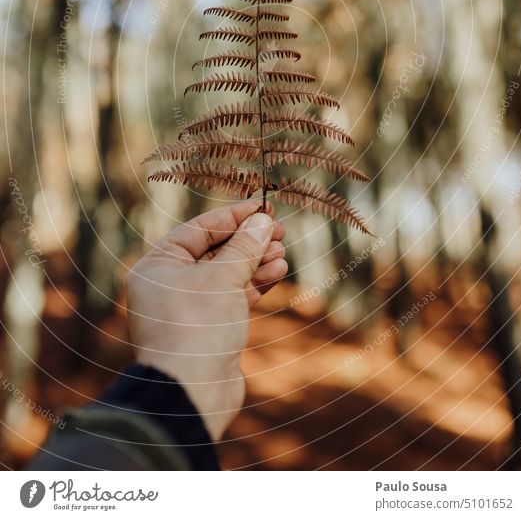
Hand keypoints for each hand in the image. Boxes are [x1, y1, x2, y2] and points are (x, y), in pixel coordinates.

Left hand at [125, 200, 286, 440]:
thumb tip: (261, 221)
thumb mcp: (222, 278)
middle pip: (214, 252)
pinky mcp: (207, 330)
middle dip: (248, 242)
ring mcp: (188, 310)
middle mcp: (168, 285)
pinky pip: (231, 297)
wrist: (192, 393)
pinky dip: (252, 285)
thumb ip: (244, 247)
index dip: (233, 217)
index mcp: (157, 266)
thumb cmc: (197, 328)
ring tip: (282, 255)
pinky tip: (276, 274)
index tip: (262, 208)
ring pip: (226, 275)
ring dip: (255, 263)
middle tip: (278, 232)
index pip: (198, 230)